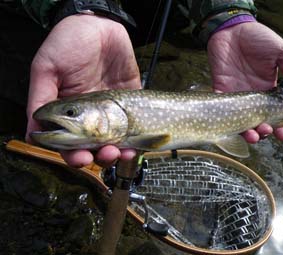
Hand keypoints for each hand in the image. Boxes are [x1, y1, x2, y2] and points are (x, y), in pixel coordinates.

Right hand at [26, 15, 140, 166]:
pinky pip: (134, 124)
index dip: (72, 154)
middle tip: (105, 155)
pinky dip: (135, 140)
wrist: (98, 24)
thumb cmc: (68, 42)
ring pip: (114, 140)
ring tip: (120, 153)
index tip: (80, 158)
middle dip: (98, 156)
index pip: (68, 141)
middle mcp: (90, 114)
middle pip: (93, 145)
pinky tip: (135, 146)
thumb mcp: (47, 67)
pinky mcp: (129, 100)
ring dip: (117, 152)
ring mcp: (111, 109)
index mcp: (68, 110)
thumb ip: (42, 97)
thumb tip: (34, 131)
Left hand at [207, 21, 282, 142]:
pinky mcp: (220, 90)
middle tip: (267, 131)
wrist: (233, 29)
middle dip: (264, 132)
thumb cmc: (258, 39)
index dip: (280, 127)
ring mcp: (236, 96)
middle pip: (258, 122)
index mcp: (269, 91)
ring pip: (240, 121)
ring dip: (246, 131)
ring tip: (253, 135)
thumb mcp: (281, 54)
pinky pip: (221, 109)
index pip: (275, 114)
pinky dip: (224, 120)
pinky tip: (231, 126)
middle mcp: (252, 97)